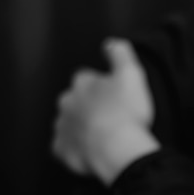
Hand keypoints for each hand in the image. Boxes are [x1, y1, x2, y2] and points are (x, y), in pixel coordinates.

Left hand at [52, 38, 158, 184]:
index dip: (100, 86)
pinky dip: (74, 149)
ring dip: (80, 127)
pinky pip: (64, 147)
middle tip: (108, 116)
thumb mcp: (131, 75)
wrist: (117, 149)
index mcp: (82, 84)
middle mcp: (67, 102)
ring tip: (101, 135)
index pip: (86, 78)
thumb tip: (111, 43)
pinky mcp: (62, 149)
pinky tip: (89, 151)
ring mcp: (62, 127)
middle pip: (73, 100)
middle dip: (86, 106)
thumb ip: (120, 54)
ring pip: (68, 123)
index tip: (113, 95)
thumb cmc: (126, 113)